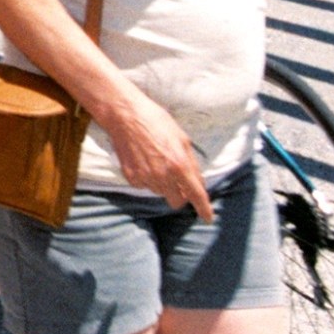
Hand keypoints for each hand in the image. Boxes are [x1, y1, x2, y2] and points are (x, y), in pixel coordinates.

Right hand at [99, 84, 214, 221]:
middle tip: (178, 182)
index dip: (204, 209)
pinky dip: (147, 179)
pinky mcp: (132, 177)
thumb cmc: (156, 122)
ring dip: (163, 185)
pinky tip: (145, 162)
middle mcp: (164, 176)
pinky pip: (144, 186)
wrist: (126, 116)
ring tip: (157, 163)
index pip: (196, 195)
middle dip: (180, 195)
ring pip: (160, 193)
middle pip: (177, 201)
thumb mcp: (183, 138)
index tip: (208, 217)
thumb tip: (198, 182)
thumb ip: (192, 163)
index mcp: (180, 165)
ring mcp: (146, 178)